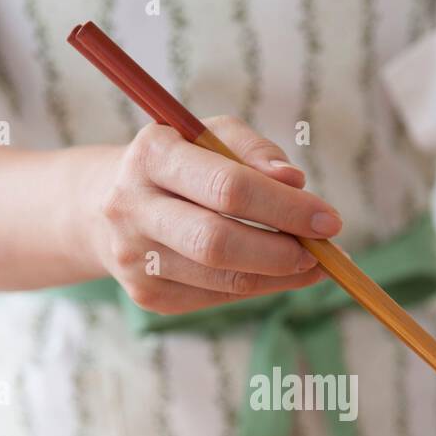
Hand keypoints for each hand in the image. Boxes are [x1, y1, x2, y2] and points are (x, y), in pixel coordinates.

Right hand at [78, 116, 340, 313]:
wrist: (106, 206)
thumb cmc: (180, 163)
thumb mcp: (211, 136)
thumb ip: (254, 150)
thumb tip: (295, 180)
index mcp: (152, 154)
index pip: (227, 187)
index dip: (285, 207)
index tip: (330, 220)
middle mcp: (132, 207)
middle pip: (218, 242)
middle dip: (281, 251)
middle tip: (323, 252)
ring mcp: (135, 257)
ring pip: (222, 279)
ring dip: (278, 276)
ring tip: (311, 263)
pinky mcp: (146, 295)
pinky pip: (217, 298)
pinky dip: (257, 287)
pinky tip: (278, 275)